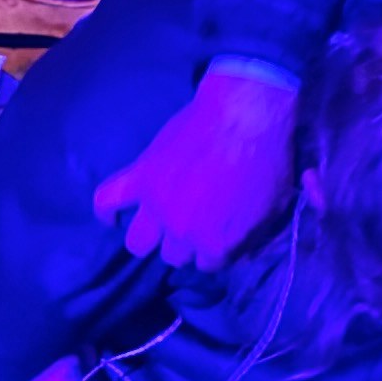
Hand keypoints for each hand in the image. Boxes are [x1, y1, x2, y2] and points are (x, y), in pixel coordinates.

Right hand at [92, 64, 297, 268]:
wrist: (246, 115)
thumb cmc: (269, 159)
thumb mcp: (275, 207)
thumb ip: (254, 235)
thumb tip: (241, 251)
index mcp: (216, 245)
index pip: (209, 265)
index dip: (216, 249)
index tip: (220, 234)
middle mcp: (181, 234)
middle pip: (174, 256)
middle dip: (186, 242)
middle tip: (194, 221)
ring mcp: (156, 207)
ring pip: (138, 243)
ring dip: (151, 234)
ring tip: (161, 220)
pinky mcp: (140, 178)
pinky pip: (106, 200)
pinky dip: (106, 210)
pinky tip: (113, 216)